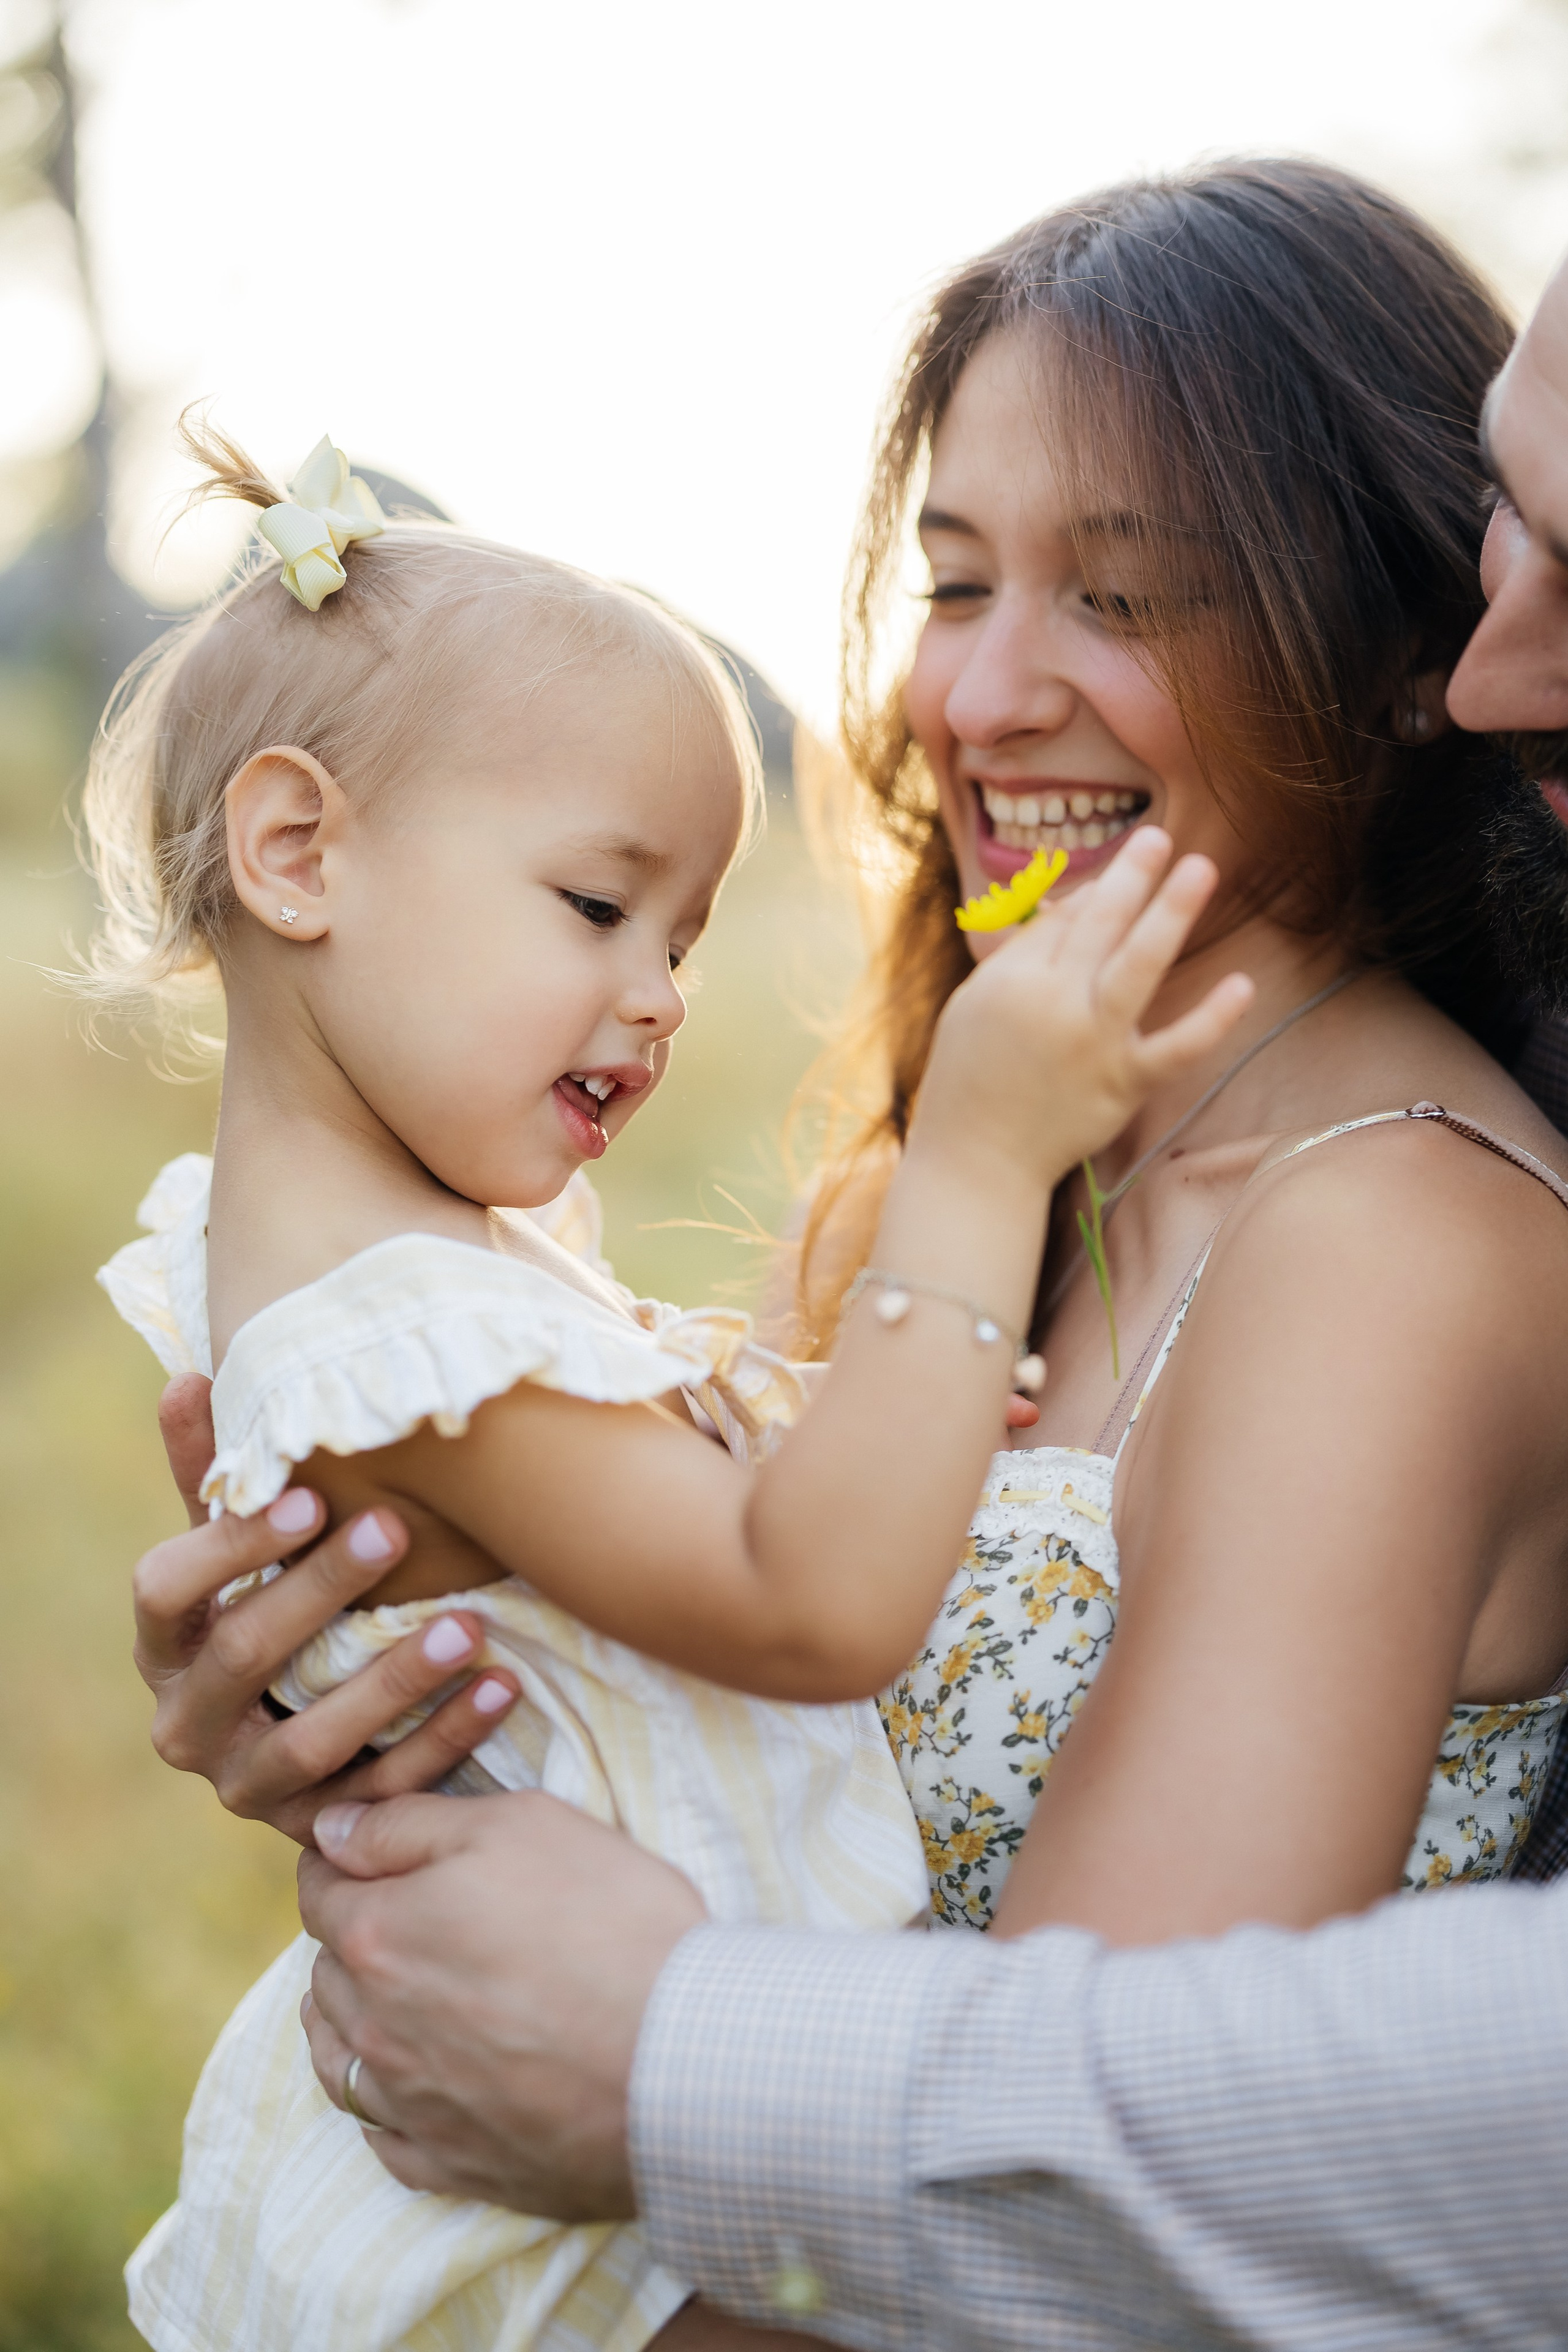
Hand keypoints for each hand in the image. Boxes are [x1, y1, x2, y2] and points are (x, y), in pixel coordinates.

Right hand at [134, 1376, 520, 1843]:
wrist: (302, 1736)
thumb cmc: (271, 1610)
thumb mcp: (241, 1548)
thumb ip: (218, 1474)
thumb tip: (192, 1373)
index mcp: (162, 1645)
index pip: (166, 1590)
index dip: (230, 1544)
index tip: (308, 1493)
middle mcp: (187, 1725)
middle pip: (242, 1656)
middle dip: (318, 1592)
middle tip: (392, 1530)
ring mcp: (249, 1787)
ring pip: (311, 1742)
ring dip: (392, 1683)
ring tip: (468, 1627)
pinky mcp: (319, 1830)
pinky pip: (384, 1793)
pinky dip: (447, 1740)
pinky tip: (504, 1687)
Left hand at [299, 1792, 705, 2218]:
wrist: (682, 2058)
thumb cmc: (610, 1921)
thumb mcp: (520, 1826)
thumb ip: (410, 1825)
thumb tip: (332, 1831)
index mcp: (380, 1934)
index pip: (321, 1888)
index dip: (339, 1859)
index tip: (358, 1852)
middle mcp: (375, 2025)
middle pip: (327, 1970)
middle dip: (348, 1935)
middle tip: (393, 1914)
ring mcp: (410, 2104)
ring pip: (338, 2057)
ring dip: (347, 2019)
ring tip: (380, 1997)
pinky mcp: (453, 2164)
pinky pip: (383, 2137)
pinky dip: (385, 2103)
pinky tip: (411, 2084)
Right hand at [916, 828, 1254, 1187]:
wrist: (976, 1159)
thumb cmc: (971, 1074)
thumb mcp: (977, 1001)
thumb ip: (1025, 953)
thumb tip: (1079, 904)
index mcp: (1012, 979)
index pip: (1063, 919)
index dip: (1096, 892)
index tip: (1121, 873)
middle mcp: (1055, 1004)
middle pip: (1099, 924)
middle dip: (1132, 875)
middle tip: (1161, 836)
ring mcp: (1093, 1043)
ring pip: (1138, 966)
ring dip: (1170, 913)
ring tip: (1200, 868)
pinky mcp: (1123, 1083)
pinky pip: (1175, 1047)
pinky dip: (1211, 1018)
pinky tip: (1242, 985)